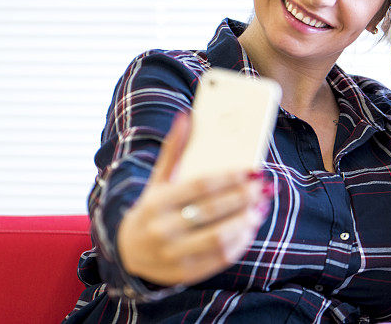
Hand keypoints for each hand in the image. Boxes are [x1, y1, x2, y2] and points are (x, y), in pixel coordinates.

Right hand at [117, 112, 272, 285]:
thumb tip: (186, 116)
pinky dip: (241, 241)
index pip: (200, 186)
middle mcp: (163, 230)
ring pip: (220, 238)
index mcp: (156, 203)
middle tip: (262, 186)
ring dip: (246, 221)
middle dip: (243, 197)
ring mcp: (174, 255)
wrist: (128, 253)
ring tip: (260, 206)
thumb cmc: (152, 209)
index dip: (229, 177)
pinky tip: (251, 226)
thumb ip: (174, 150)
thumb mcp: (158, 180)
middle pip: (213, 211)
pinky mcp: (186, 273)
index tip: (252, 170)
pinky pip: (221, 258)